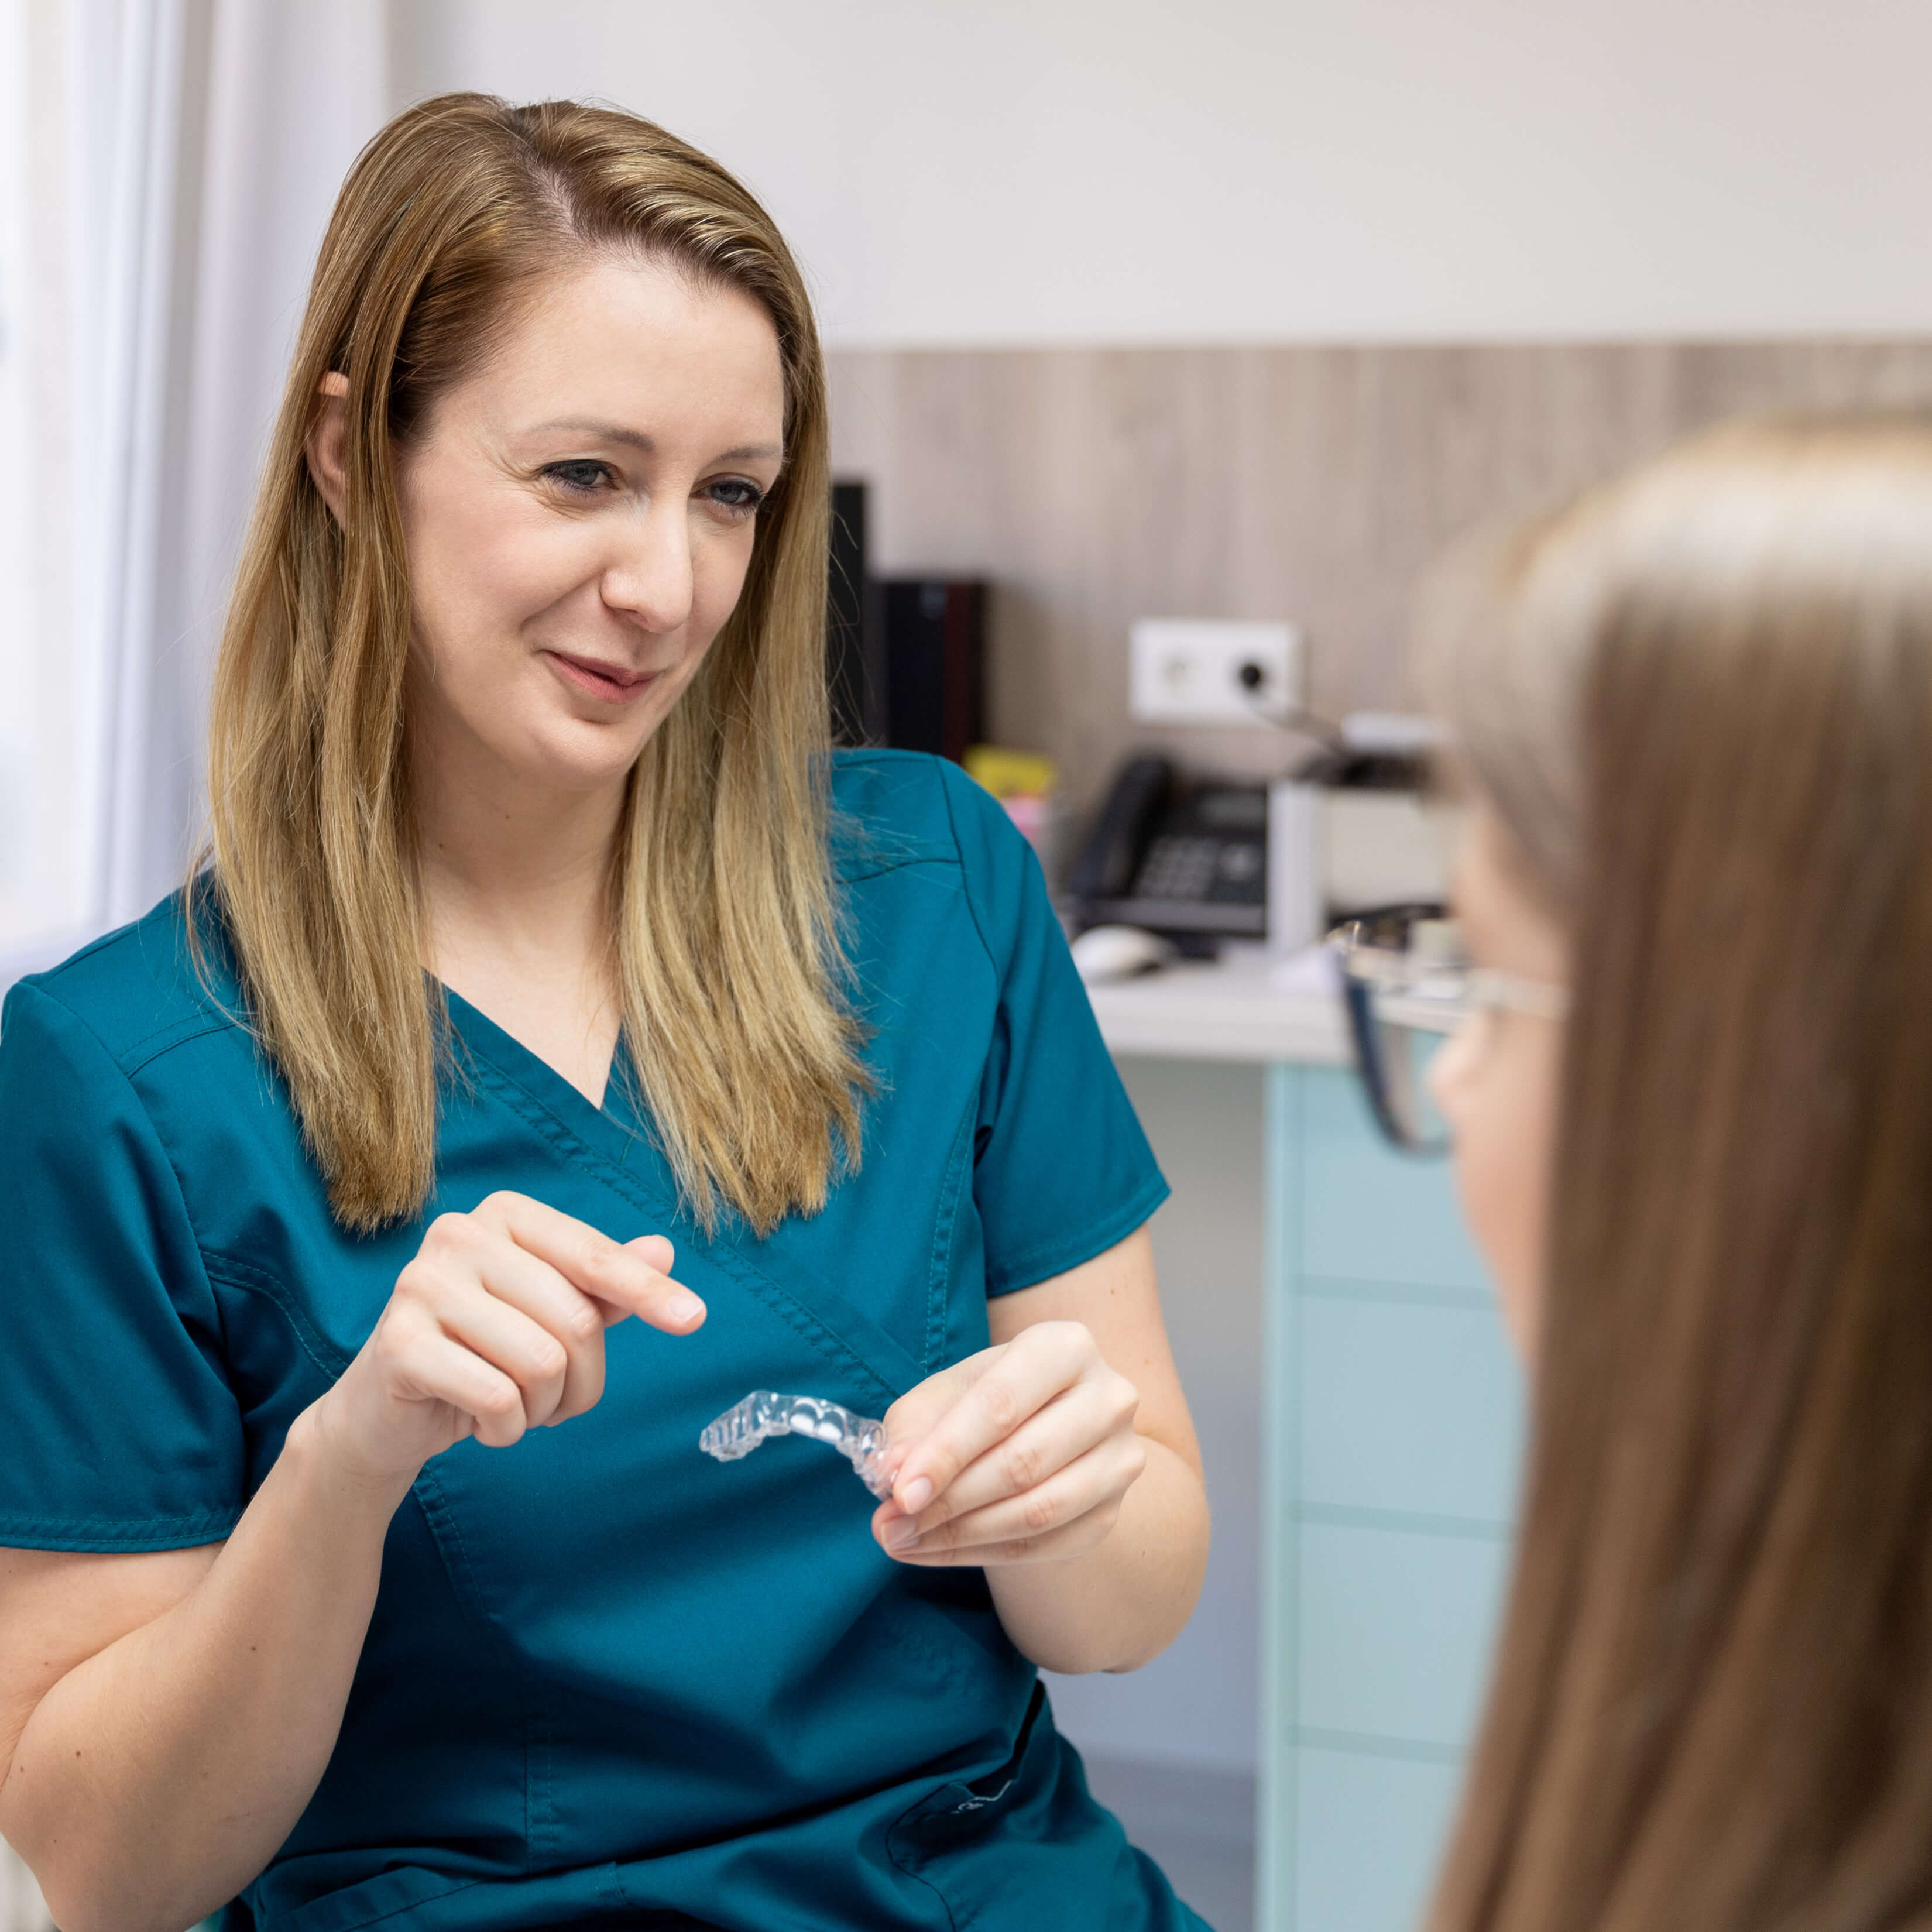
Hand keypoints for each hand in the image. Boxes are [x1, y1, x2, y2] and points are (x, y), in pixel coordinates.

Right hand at [308, 1191, 704, 1490]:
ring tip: (518, 1408)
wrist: (388, 1410)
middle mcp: (458, 1234)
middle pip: (574, 1319)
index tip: (695, 1320)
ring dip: (544, 1408)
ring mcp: (421, 1285)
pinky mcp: (397, 1343)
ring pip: (541, 1362)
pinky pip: (498, 1397)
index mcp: (504, 1214)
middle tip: (559, 1401)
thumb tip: (663, 1250)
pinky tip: (485, 1422)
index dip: (647, 1292)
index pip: (594, 1256)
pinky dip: (507, 1428)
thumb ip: (603, 1284)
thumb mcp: (550, 1315)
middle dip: (583, 1381)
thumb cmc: (483, 1351)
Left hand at [870, 1321, 1145, 1565]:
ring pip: (1038, 1512)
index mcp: (1065, 1347)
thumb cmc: (990, 1398)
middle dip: (946, 1502)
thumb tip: (892, 1474)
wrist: (1051, 1424)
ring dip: (960, 1536)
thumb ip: (916, 1427)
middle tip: (889, 1525)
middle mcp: (1108, 1398)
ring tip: (903, 1541)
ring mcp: (1120, 1459)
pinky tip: (936, 1551)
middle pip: (1022, 1463)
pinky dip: (981, 1554)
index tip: (898, 1493)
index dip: (946, 1453)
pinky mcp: (1111, 1511)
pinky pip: (1044, 1546)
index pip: (1001, 1405)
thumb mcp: (947, 1393)